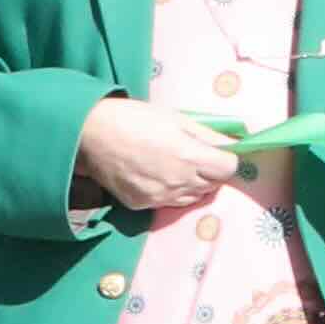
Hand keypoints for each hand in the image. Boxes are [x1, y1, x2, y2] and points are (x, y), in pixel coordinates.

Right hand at [75, 97, 239, 216]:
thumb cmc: (134, 118)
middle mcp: (177, 182)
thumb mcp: (176, 119)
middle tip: (197, 156)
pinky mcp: (142, 205)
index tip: (220, 153)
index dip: (228, 159)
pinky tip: (158, 175)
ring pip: (193, 197)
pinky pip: (169, 203)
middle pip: (214, 184)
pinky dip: (171, 192)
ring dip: (194, 184)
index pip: (229, 169)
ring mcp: (159, 197)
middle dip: (212, 171)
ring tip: (177, 165)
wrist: (89, 133)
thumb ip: (208, 135)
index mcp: (188, 156)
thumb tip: (235, 143)